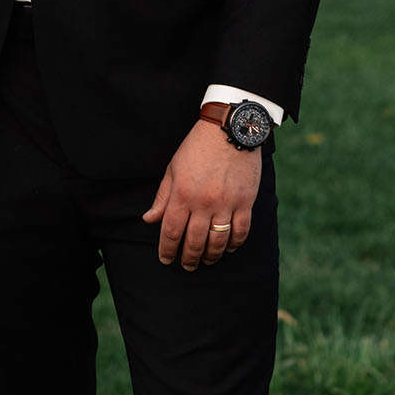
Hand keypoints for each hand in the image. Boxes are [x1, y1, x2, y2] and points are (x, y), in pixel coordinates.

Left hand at [142, 122, 260, 269]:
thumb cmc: (197, 147)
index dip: (167, 250)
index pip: (171, 232)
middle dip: (188, 258)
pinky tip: (228, 248)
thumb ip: (162, 197)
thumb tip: (149, 219)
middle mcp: (203, 203)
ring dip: (210, 256)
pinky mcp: (245, 202)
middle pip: (194, 242)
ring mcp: (226, 204)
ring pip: (217, 242)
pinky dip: (234, 244)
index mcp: (182, 195)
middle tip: (186, 266)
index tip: (166, 259)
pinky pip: (241, 232)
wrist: (230, 129)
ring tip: (206, 261)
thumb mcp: (173, 168)